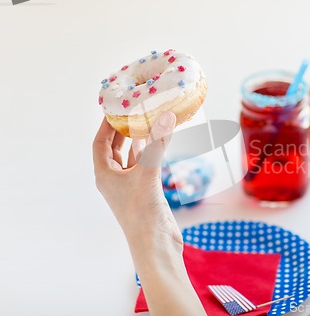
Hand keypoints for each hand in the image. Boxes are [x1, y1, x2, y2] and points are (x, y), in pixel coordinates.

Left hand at [92, 112, 181, 245]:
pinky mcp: (144, 191)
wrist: (156, 244)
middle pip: (113, 148)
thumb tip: (166, 116)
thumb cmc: (143, 213)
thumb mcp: (148, 173)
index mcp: (104, 175)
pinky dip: (150, 153)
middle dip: (121, 130)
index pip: (99, 143)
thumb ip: (157, 144)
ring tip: (145, 122)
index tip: (115, 108)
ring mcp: (129, 185)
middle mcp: (114, 179)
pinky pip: (144, 166)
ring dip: (137, 141)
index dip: (106, 125)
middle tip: (131, 112)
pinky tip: (157, 143)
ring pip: (130, 157)